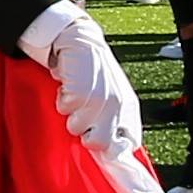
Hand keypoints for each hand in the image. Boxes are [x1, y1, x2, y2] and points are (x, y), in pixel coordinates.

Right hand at [21, 0, 149, 156]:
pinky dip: (63, 100)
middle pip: (99, 143)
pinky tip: (69, 87)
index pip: (129, 143)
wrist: (81, 42)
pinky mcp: (81, 94)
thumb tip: (109, 150)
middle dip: (87, 133)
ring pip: (77, 129)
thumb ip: (115, 122)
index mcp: (129, 108)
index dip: (112, 148)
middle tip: (84, 116)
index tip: (100, 142)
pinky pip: (64, 111)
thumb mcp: (114, 97)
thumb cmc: (94, 72)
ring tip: (77, 96)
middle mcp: (118, 106)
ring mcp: (100, 101)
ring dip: (72, 114)